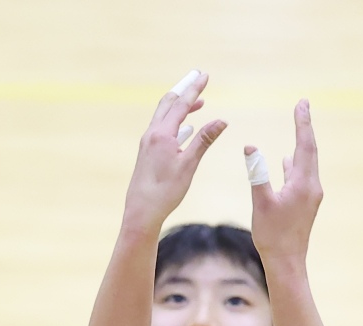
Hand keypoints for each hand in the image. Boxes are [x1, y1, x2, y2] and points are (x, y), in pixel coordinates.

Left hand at [121, 71, 227, 235]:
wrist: (141, 211)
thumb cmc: (165, 191)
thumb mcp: (189, 165)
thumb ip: (204, 140)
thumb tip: (221, 120)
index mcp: (162, 134)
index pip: (181, 104)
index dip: (195, 89)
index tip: (205, 76)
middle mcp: (152, 134)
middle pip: (168, 102)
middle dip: (184, 89)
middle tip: (197, 77)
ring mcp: (147, 142)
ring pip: (164, 115)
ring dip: (180, 105)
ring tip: (197, 102)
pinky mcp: (147, 152)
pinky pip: (161, 128)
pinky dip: (174, 121)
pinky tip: (183, 127)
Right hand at [246, 101, 321, 264]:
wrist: (287, 263)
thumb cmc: (273, 235)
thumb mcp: (261, 202)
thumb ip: (257, 173)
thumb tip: (251, 147)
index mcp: (303, 184)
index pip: (304, 145)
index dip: (303, 123)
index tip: (302, 103)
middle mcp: (312, 187)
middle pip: (309, 151)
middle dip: (305, 128)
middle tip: (303, 106)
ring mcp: (310, 196)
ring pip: (306, 164)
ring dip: (301, 144)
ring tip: (299, 127)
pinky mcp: (305, 204)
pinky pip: (301, 176)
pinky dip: (295, 164)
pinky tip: (287, 162)